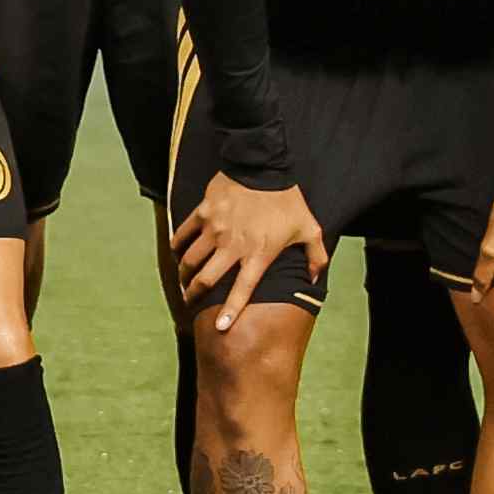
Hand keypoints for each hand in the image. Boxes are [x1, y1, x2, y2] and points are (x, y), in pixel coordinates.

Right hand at [173, 173, 325, 327]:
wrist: (263, 165)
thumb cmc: (287, 200)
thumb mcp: (309, 228)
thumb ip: (315, 257)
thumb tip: (315, 279)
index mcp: (258, 254)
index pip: (242, 290)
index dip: (230, 311)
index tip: (220, 327)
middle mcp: (233, 245)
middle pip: (206, 280)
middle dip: (195, 295)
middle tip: (191, 301)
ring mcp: (215, 229)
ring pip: (190, 260)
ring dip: (185, 274)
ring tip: (184, 280)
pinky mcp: (203, 212)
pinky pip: (183, 234)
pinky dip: (177, 246)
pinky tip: (177, 254)